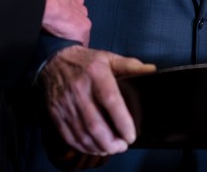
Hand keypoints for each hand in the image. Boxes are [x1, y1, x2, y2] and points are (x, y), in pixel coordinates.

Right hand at [17, 0, 90, 44]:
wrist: (43, 1)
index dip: (62, 5)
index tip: (56, 11)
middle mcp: (76, 0)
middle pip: (76, 11)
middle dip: (69, 18)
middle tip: (58, 26)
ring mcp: (81, 13)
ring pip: (79, 24)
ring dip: (71, 30)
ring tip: (60, 39)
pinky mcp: (82, 26)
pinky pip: (81, 38)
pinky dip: (74, 42)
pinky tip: (66, 47)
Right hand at [41, 45, 155, 156]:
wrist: (55, 61)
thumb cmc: (85, 62)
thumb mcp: (109, 58)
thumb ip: (131, 66)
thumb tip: (151, 70)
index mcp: (96, 74)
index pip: (111, 101)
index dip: (122, 122)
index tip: (130, 135)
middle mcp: (79, 89)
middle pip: (95, 125)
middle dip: (111, 142)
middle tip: (122, 146)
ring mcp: (65, 103)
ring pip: (82, 134)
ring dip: (99, 147)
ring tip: (111, 148)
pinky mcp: (55, 113)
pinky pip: (69, 137)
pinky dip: (84, 147)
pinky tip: (94, 147)